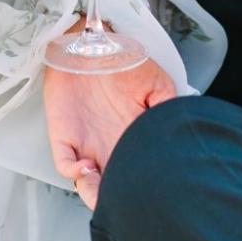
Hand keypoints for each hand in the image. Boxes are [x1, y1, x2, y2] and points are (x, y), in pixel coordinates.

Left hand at [45, 52, 175, 208]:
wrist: (90, 41)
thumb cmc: (122, 60)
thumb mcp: (157, 83)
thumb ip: (167, 109)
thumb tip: (177, 134)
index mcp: (135, 137)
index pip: (140, 173)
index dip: (144, 186)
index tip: (150, 190)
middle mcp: (112, 146)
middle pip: (114, 187)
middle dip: (118, 198)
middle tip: (124, 197)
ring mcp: (87, 145)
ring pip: (89, 185)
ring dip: (94, 193)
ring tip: (102, 186)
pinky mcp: (64, 137)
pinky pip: (65, 165)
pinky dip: (74, 173)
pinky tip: (85, 167)